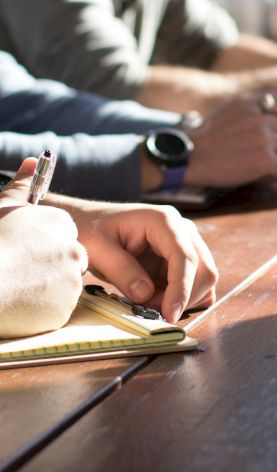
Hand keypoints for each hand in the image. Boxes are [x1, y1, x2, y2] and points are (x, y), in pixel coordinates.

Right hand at [0, 159, 87, 337]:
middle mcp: (74, 249)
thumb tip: (33, 162)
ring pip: (64, 285)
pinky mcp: (66, 307)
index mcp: (62, 224)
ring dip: (46, 288)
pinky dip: (42, 309)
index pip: (63, 236)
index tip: (23, 252)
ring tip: (17, 286)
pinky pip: (58, 308)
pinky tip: (21, 302)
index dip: (41, 246)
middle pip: (67, 260)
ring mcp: (72, 279)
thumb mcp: (3, 208)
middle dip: (48, 267)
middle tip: (19, 272)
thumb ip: (22, 186)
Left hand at [62, 199, 217, 323]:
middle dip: (182, 297)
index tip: (169, 315)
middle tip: (150, 310)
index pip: (185, 257)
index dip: (181, 289)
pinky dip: (182, 299)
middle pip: (203, 269)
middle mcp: (182, 230)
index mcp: (163, 221)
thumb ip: (121, 270)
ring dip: (182, 300)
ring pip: (204, 279)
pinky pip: (195, 284)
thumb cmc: (91, 230)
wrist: (90, 223)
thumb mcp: (97, 248)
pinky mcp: (182, 260)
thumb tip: (145, 294)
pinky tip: (157, 300)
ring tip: (148, 302)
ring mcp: (185, 244)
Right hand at [184, 92, 276, 187]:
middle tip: (269, 155)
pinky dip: (276, 175)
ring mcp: (262, 137)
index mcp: (250, 102)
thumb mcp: (228, 111)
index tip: (274, 130)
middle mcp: (259, 117)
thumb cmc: (207, 139)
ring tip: (265, 166)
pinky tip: (262, 176)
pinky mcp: (263, 159)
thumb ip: (252, 110)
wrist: (189, 157)